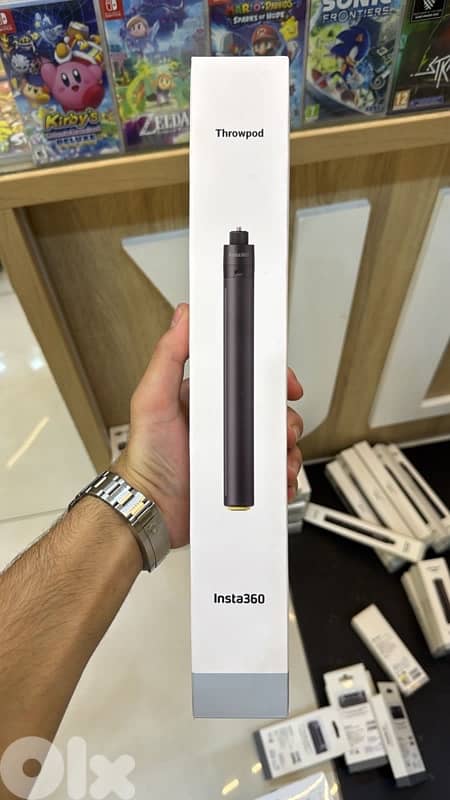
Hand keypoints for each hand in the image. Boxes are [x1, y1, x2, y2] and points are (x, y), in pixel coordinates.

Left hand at [116, 303, 302, 547]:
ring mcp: (236, 452)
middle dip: (285, 419)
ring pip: (277, 442)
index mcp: (208, 398)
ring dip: (287, 450)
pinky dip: (282, 477)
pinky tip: (275, 479)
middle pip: (271, 411)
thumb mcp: (152, 398)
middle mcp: (224, 424)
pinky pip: (273, 474)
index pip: (248, 378)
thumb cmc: (146, 457)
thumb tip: (184, 317)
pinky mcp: (243, 479)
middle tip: (280, 431)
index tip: (284, 384)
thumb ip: (168, 356)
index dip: (271, 379)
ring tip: (278, 461)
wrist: (151, 507)